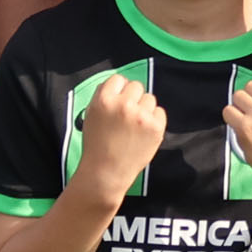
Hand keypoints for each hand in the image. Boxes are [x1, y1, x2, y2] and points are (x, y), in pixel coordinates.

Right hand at [74, 71, 166, 190]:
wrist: (106, 172)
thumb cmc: (97, 144)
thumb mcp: (91, 115)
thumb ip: (103, 95)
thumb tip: (119, 82)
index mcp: (104, 100)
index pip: (118, 79)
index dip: (118, 90)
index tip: (118, 101)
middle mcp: (124, 105)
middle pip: (136, 86)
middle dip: (132, 98)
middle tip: (126, 115)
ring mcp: (141, 116)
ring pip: (149, 98)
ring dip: (143, 108)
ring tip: (134, 125)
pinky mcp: (156, 127)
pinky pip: (160, 111)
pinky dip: (154, 119)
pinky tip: (143, 131)